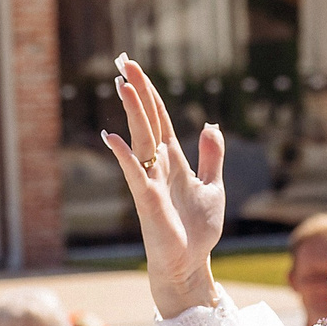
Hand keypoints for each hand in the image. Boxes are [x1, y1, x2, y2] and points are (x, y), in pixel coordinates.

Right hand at [102, 56, 227, 318]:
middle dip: (138, 91)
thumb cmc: (197, 230)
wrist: (190, 263)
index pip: (160, 119)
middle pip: (147, 121)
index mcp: (174, 160)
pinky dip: (125, 155)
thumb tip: (212, 125)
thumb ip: (212, 157)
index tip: (135, 68)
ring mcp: (150, 181)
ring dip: (134, 113)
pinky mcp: (147, 200)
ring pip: (141, 139)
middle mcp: (158, 165)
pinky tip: (113, 137)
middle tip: (123, 62)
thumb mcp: (213, 187)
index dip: (151, 93)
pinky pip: (135, 173)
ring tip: (124, 85)